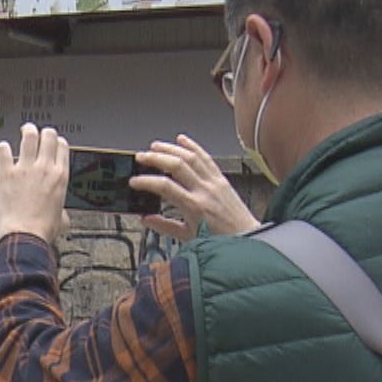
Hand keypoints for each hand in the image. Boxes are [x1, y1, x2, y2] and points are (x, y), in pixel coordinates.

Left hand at [0, 123, 69, 245]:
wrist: (24, 237)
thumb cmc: (42, 231)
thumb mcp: (61, 220)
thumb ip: (61, 210)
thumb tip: (61, 215)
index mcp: (60, 177)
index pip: (62, 147)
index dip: (57, 142)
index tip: (52, 143)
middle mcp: (44, 168)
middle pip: (47, 136)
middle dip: (42, 133)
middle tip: (36, 134)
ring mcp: (25, 168)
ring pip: (29, 136)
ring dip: (26, 131)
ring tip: (23, 131)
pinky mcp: (6, 173)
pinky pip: (3, 150)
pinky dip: (3, 148)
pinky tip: (3, 149)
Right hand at [131, 135, 258, 239]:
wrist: (246, 238)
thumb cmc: (220, 241)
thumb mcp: (188, 237)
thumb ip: (164, 226)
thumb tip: (145, 218)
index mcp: (194, 207)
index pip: (165, 187)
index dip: (146, 181)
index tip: (134, 182)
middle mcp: (205, 191)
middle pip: (177, 165)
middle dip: (155, 158)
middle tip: (140, 157)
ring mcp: (215, 182)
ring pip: (191, 157)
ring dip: (171, 148)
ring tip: (155, 146)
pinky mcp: (222, 179)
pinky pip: (206, 158)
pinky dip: (193, 146)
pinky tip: (182, 140)